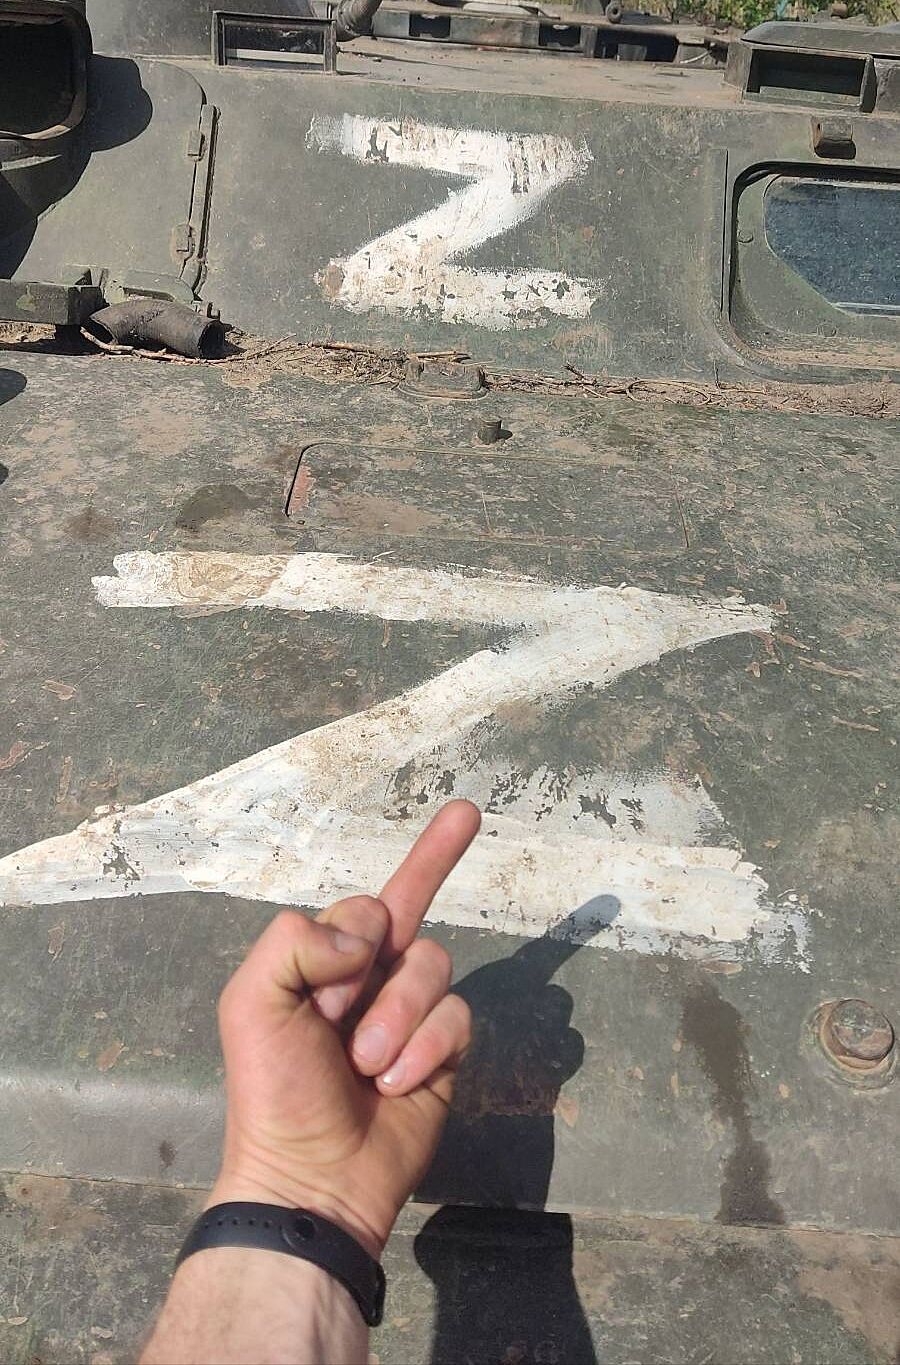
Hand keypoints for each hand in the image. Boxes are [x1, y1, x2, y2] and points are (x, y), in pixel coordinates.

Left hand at [208, 800, 481, 1259]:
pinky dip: (425, 1048)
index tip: (327, 990)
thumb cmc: (274, 1089)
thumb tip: (364, 943)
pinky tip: (395, 1084)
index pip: (364, 901)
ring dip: (398, 1014)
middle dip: (413, 902)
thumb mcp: (252, 1003)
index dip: (354, 933)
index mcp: (323, 959)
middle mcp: (371, 974)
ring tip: (366, 1064)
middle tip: (355, 990)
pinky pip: (456, 1015)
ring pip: (433, 962)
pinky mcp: (445, 1049)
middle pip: (410, 905)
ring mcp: (411, 1010)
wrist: (313, 1176)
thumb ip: (294, 942)